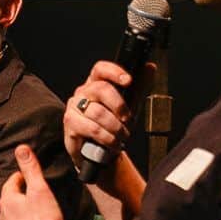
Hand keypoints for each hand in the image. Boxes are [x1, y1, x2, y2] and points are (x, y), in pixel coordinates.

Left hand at [0, 144, 64, 219]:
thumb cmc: (43, 219)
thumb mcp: (39, 189)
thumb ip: (30, 169)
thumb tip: (21, 148)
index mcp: (8, 202)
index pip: (10, 184)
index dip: (19, 178)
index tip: (25, 176)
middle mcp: (2, 218)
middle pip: (7, 202)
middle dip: (16, 196)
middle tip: (27, 193)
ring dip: (16, 215)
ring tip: (28, 213)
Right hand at [62, 60, 141, 174]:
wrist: (97, 151)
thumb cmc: (112, 124)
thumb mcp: (130, 105)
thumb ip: (139, 87)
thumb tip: (150, 68)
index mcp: (96, 83)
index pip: (100, 69)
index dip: (114, 72)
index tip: (128, 81)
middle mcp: (83, 92)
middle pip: (100, 89)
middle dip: (119, 106)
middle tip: (127, 119)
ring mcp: (74, 107)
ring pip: (98, 112)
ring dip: (115, 127)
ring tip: (122, 136)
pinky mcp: (70, 123)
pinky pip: (92, 128)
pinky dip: (107, 138)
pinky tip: (112, 143)